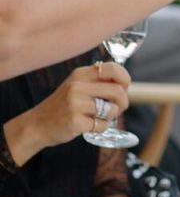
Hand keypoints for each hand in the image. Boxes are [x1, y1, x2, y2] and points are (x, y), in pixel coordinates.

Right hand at [3, 62, 130, 164]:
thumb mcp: (76, 85)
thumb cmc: (62, 105)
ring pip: (111, 109)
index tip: (124, 87)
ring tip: (101, 117)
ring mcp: (75, 104)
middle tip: (118, 108)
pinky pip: (102, 125)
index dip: (125, 78)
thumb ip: (97, 81)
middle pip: (117, 90)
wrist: (37, 124)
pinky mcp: (75, 122)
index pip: (113, 68)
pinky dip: (102, 128)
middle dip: (123, 102)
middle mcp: (78, 86)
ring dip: (111, 116)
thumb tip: (125, 85)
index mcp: (80, 74)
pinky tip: (92, 126)